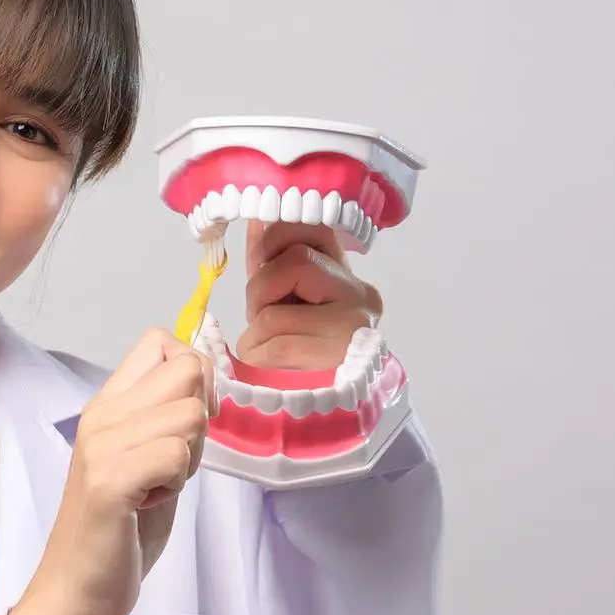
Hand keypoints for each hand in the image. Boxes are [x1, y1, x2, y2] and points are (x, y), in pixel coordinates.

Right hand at [0, 328, 209, 614]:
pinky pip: (176, 453)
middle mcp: (100, 415)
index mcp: (107, 405)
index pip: (161, 342)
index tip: (184, 424)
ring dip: (189, 458)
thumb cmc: (117, 532)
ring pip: (189, 415)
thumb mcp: (149, 462)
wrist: (75, 593)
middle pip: (187, 370)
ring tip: (156, 488)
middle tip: (169, 465)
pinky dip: (176, 482)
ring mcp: (100, 445)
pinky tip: (148, 504)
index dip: (193, 377)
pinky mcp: (108, 480)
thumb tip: (206, 377)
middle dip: (199, 419)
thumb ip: (169, 420)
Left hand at [230, 220, 384, 369]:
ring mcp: (354, 325)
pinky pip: (278, 346)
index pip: (316, 228)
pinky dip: (257, 352)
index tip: (260, 258)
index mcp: (346, 270)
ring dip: (255, 329)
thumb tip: (256, 220)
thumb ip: (271, 260)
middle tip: (259, 313)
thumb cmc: (304, 340)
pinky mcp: (339, 357)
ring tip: (262, 341)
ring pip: (277, 313)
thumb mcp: (287, 293)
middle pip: (296, 262)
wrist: (333, 394)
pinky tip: (262, 357)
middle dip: (260, 289)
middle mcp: (359, 292)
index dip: (276, 237)